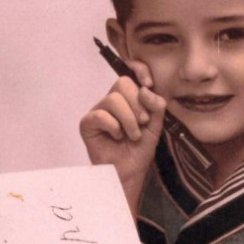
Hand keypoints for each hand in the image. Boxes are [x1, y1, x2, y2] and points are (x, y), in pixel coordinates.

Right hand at [79, 63, 165, 200]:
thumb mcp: (156, 126)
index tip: (149, 84)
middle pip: (122, 83)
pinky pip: (100, 115)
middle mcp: (112, 101)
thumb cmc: (140, 149)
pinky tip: (117, 137)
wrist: (129, 173)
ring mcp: (99, 111)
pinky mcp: (87, 123)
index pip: (130, 72)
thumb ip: (156, 105)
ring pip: (113, 99)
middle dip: (137, 104)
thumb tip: (144, 88)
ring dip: (128, 119)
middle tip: (143, 122)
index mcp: (129, 98)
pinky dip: (114, 127)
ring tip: (133, 135)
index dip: (139, 70)